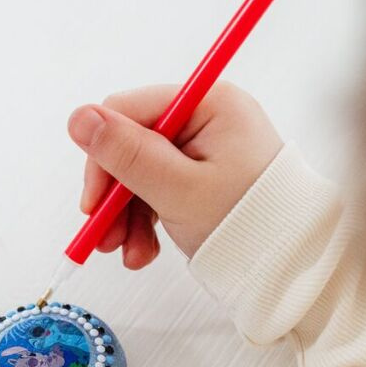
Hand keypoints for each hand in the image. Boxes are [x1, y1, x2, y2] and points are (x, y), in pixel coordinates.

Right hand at [67, 82, 282, 267]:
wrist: (287, 263)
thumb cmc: (246, 221)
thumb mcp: (178, 189)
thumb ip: (126, 154)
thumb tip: (78, 118)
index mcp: (207, 104)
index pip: (127, 113)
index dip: (102, 158)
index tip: (93, 204)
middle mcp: (203, 119)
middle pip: (129, 147)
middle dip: (112, 197)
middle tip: (104, 238)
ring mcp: (201, 149)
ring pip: (137, 175)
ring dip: (124, 218)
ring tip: (128, 253)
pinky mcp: (198, 177)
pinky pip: (154, 192)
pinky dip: (143, 223)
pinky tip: (144, 250)